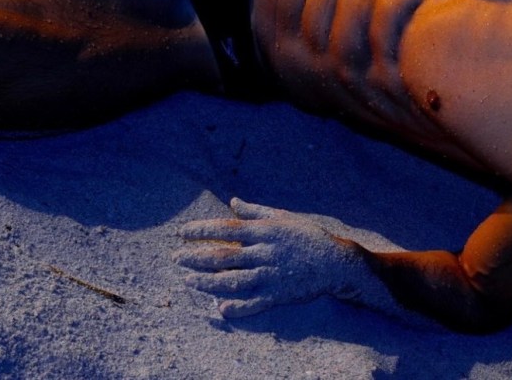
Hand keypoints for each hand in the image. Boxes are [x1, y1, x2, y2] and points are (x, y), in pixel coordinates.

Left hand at [173, 198, 367, 317]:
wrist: (335, 261)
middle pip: (222, 256)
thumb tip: (233, 202)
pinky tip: (220, 309)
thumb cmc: (307, 236)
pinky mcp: (278, 295)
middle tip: (176, 258)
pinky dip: (237, 308)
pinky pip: (253, 303)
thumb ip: (255, 211)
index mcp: (264, 231)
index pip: (225, 229)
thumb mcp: (282, 217)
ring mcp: (269, 275)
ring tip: (188, 280)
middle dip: (195, 256)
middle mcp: (263, 253)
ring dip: (207, 282)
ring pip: (232, 281)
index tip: (181, 233)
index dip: (201, 231)